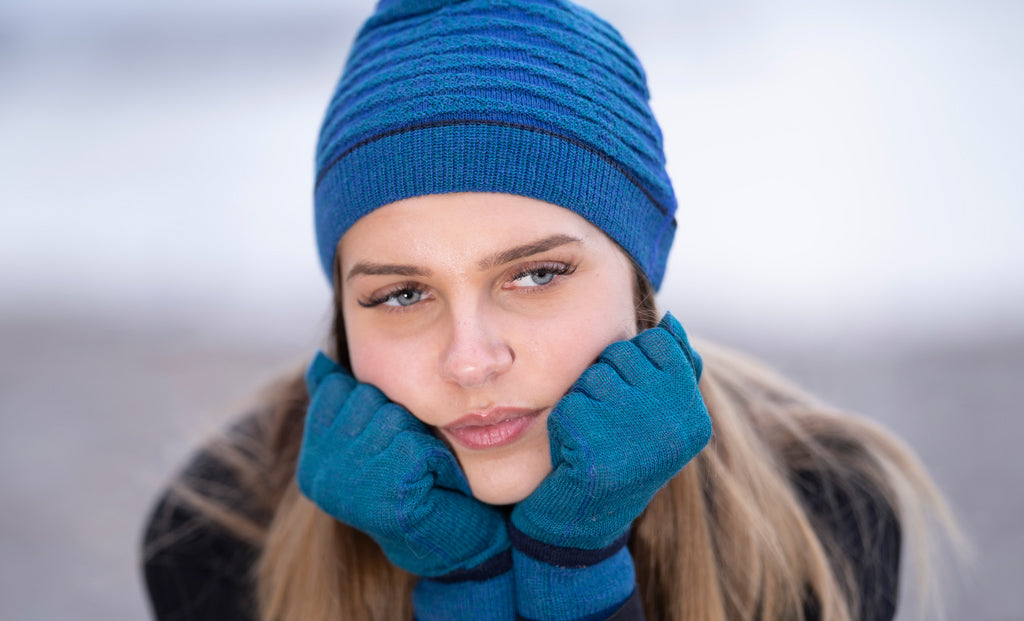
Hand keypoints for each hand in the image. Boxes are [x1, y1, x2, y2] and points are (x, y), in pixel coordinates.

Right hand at [297, 352, 508, 576]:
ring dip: (420, 436)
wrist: (451, 543)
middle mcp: (321, 475)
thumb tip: (320, 362)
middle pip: (368, 397)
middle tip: (408, 456)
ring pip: (395, 417)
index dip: (375, 402)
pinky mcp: (387, 496)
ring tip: (420, 469)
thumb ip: (344, 404)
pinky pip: (418, 443)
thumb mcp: (373, 440)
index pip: (339, 388)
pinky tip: (432, 482)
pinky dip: (436, 457)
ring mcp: (351, 487)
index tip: (387, 438)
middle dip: (398, 417)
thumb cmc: (415, 483)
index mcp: (312, 461)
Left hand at [511, 312, 711, 549]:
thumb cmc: (620, 458)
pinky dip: (563, 423)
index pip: (658, 341)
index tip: (631, 402)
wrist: (584, 523)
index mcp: (694, 415)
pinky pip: (567, 403)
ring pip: (591, 376)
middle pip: (621, 354)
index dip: (633, 363)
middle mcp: (674, 425)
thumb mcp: (658, 415)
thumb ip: (673, 369)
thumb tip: (671, 319)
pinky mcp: (593, 450)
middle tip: (608, 425)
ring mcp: (634, 437)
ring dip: (583, 400)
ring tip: (593, 438)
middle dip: (605, 380)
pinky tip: (574, 452)